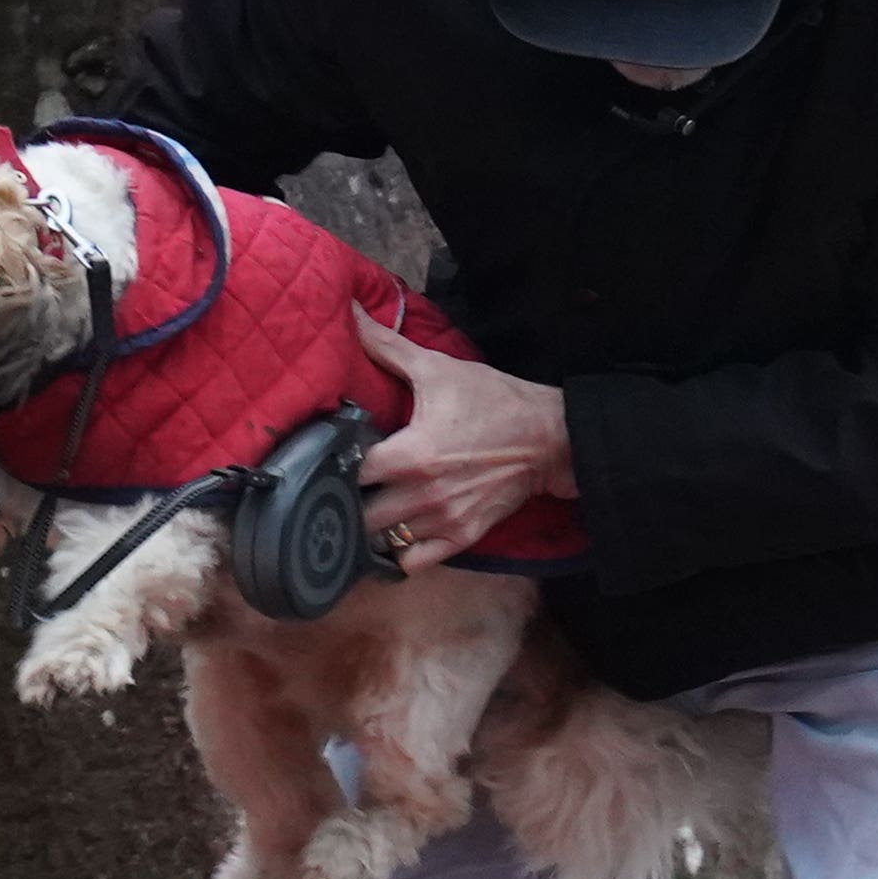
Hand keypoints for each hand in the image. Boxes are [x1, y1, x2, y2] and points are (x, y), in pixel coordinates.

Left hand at [353, 307, 573, 567]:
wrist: (550, 438)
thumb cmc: (493, 401)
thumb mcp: (439, 369)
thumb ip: (388, 346)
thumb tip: (350, 315)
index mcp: (411, 454)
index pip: (348, 473)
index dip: (331, 466)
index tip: (327, 456)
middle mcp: (423, 494)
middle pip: (358, 515)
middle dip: (344, 501)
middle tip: (337, 486)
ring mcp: (443, 521)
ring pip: (382, 542)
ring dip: (368, 528)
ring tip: (361, 509)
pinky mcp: (462, 537)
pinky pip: (414, 563)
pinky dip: (398, 552)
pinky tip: (392, 533)